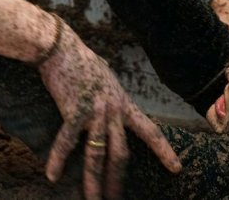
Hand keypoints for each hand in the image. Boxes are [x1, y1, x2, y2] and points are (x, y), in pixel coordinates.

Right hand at [37, 20, 180, 198]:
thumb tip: (111, 101)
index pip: (150, 131)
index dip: (164, 151)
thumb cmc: (81, 60)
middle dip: (118, 180)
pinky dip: (58, 160)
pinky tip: (52, 175)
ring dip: (94, 181)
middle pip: (121, 153)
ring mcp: (94, 112)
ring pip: (97, 154)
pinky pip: (66, 141)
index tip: (176, 168)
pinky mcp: (72, 111)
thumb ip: (111, 95)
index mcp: (123, 104)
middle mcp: (113, 111)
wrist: (61, 48)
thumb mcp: (106, 77)